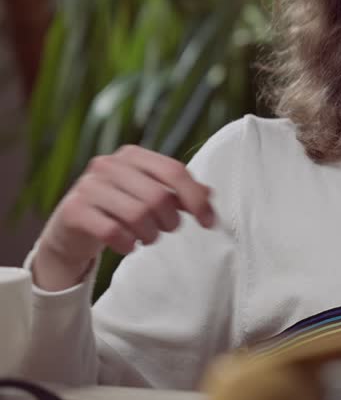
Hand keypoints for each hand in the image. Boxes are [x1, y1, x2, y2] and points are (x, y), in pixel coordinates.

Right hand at [33, 145, 216, 291]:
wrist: (72, 229)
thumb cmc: (118, 209)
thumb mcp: (149, 195)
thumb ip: (180, 193)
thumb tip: (209, 194)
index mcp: (132, 155)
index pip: (174, 171)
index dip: (196, 199)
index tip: (208, 222)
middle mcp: (108, 165)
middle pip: (159, 196)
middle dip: (170, 221)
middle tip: (165, 230)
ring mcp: (88, 186)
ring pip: (138, 215)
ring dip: (150, 234)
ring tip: (145, 236)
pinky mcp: (74, 210)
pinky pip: (113, 232)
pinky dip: (127, 244)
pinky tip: (126, 244)